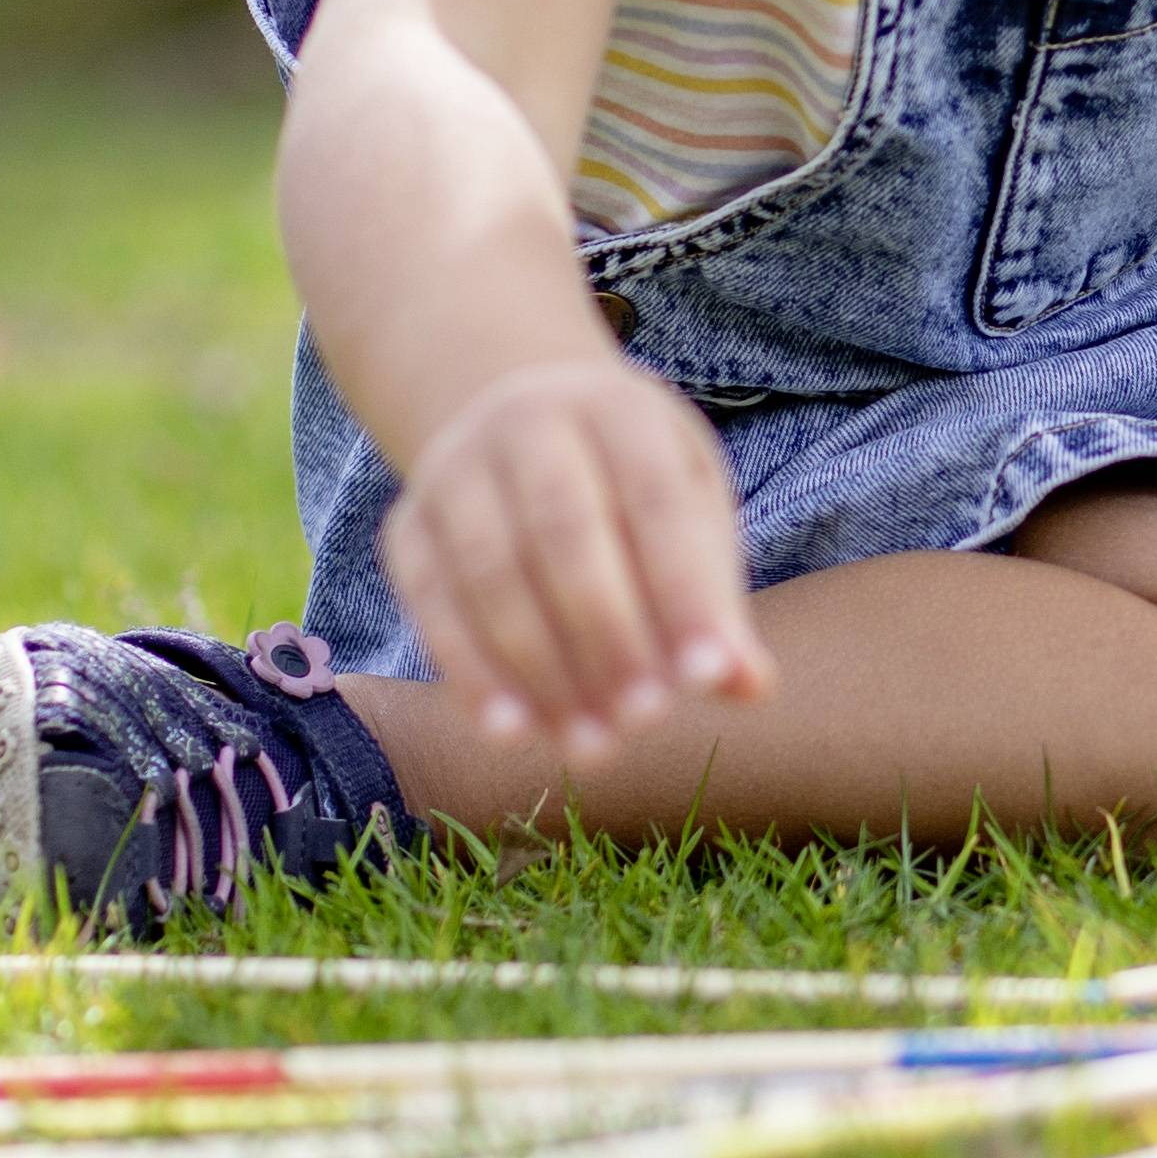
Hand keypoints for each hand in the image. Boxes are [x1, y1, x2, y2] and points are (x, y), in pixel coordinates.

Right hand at [376, 352, 772, 759]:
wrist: (518, 423)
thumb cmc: (630, 486)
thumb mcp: (689, 513)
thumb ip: (714, 597)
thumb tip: (749, 689)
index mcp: (617, 410)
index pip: (655, 501)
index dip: (683, 593)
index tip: (710, 678)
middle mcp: (527, 424)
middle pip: (565, 532)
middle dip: (609, 636)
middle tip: (647, 720)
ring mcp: (455, 471)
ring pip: (492, 574)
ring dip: (542, 671)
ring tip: (590, 747)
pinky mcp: (406, 526)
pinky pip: (431, 604)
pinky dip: (470, 674)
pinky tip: (513, 733)